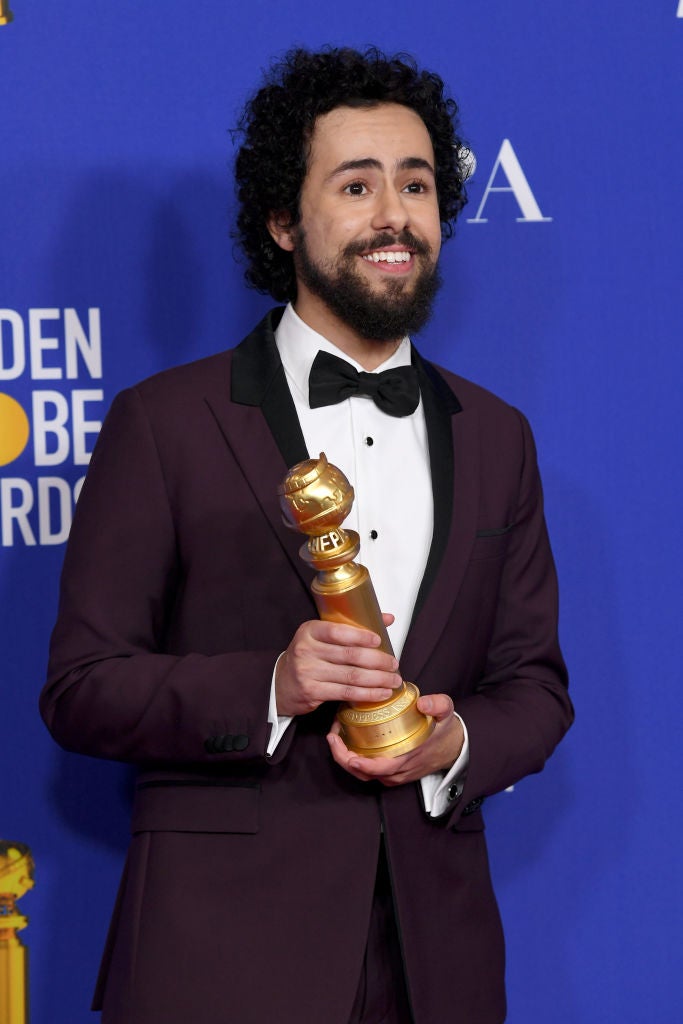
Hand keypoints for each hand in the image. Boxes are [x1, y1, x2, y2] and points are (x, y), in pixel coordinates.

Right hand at [275, 615, 401, 717]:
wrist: (281, 683)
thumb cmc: (308, 657)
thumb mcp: (322, 637)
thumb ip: (352, 627)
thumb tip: (387, 619)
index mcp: (310, 631)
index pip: (337, 631)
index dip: (360, 636)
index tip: (379, 640)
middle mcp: (306, 650)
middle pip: (349, 655)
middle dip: (377, 660)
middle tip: (394, 664)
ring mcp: (308, 672)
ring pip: (351, 676)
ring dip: (377, 679)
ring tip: (394, 680)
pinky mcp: (312, 692)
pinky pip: (346, 693)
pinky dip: (367, 694)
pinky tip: (381, 693)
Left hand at [326, 693, 463, 785]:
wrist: (455, 749)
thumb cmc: (445, 732)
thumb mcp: (446, 713)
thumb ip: (438, 705)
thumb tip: (424, 703)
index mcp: (406, 760)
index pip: (377, 768)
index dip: (356, 761)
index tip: (342, 746)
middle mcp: (396, 772)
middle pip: (361, 773)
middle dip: (342, 756)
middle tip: (332, 735)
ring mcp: (392, 775)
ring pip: (362, 773)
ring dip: (345, 757)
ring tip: (335, 735)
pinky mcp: (390, 773)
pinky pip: (367, 771)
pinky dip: (353, 759)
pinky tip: (347, 741)